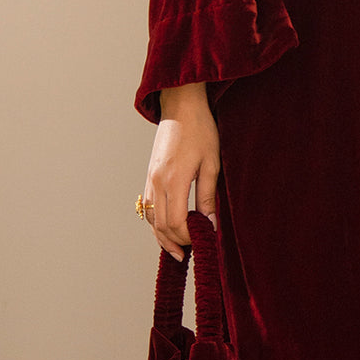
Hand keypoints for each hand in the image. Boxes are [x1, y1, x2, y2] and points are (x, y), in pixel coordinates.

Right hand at [143, 83, 219, 260]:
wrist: (181, 105)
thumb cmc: (201, 130)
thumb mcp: (212, 163)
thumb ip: (208, 196)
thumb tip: (210, 223)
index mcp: (173, 179)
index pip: (176, 222)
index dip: (188, 237)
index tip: (202, 242)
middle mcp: (156, 182)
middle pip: (161, 225)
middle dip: (175, 242)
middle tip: (190, 254)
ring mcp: (150, 179)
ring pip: (151, 218)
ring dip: (162, 236)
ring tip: (176, 250)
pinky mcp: (149, 175)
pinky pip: (147, 206)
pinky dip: (156, 222)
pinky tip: (165, 229)